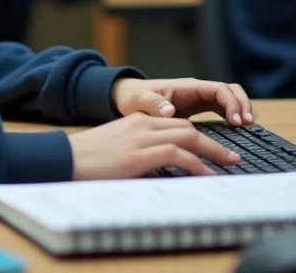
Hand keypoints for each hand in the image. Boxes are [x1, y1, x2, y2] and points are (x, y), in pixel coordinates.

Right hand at [69, 113, 240, 178]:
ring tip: (227, 164)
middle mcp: (142, 124)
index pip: (176, 123)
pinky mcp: (139, 153)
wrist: (64, 158)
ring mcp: (141, 137)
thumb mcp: (117, 149)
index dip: (198, 135)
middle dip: (212, 142)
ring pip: (188, 137)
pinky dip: (195, 163)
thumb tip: (159, 169)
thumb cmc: (87, 159)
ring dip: (212, 151)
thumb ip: (138, 151)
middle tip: (230, 156)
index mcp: (137, 121)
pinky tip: (205, 174)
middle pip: (187, 128)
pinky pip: (177, 154)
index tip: (211, 148)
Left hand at [112, 77, 253, 125]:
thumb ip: (154, 105)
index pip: (220, 89)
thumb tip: (169, 111)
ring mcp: (200, 99)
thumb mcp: (140, 101)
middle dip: (242, 104)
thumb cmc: (134, 97)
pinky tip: (238, 130)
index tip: (236, 121)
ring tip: (248, 128)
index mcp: (188, 87)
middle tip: (247, 125)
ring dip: (241, 110)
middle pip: (231, 91)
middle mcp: (197, 91)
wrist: (128, 98)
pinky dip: (233, 116)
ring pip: (229, 99)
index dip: (232, 103)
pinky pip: (222, 109)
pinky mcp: (198, 109)